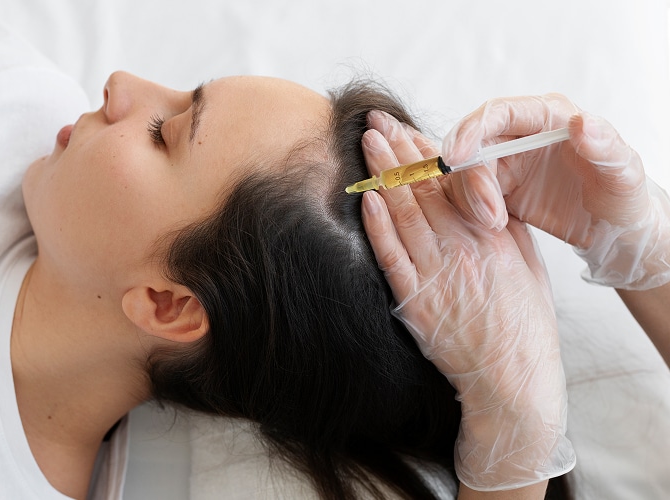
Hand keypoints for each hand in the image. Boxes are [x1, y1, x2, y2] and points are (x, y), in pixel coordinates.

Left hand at [360, 111, 574, 489]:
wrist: (512, 377)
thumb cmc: (524, 322)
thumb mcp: (527, 264)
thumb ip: (501, 225)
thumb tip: (478, 193)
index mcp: (491, 235)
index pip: (453, 181)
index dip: (426, 151)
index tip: (407, 127)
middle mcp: (463, 248)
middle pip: (424, 189)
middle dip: (397, 151)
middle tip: (375, 121)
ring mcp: (437, 274)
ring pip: (404, 214)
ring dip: (383, 176)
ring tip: (366, 144)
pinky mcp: (416, 301)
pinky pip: (392, 257)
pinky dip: (377, 226)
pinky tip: (366, 199)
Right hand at [440, 93, 669, 289]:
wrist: (615, 231)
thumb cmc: (625, 198)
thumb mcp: (624, 173)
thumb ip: (605, 145)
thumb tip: (581, 122)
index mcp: (549, 117)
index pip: (498, 113)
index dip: (471, 131)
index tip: (456, 158)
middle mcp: (522, 134)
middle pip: (474, 145)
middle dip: (472, 180)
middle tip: (489, 214)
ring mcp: (508, 162)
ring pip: (467, 172)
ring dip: (471, 199)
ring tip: (496, 224)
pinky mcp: (499, 188)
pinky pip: (469, 194)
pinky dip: (471, 210)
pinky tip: (496, 226)